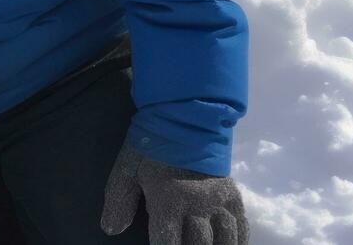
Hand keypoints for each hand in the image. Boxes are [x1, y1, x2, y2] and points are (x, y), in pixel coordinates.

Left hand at [101, 144, 247, 244]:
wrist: (184, 119)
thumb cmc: (150, 147)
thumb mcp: (126, 170)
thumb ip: (118, 201)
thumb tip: (111, 230)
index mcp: (168, 200)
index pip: (168, 242)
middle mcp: (197, 206)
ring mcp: (218, 202)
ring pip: (223, 240)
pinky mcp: (234, 196)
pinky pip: (241, 227)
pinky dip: (237, 241)